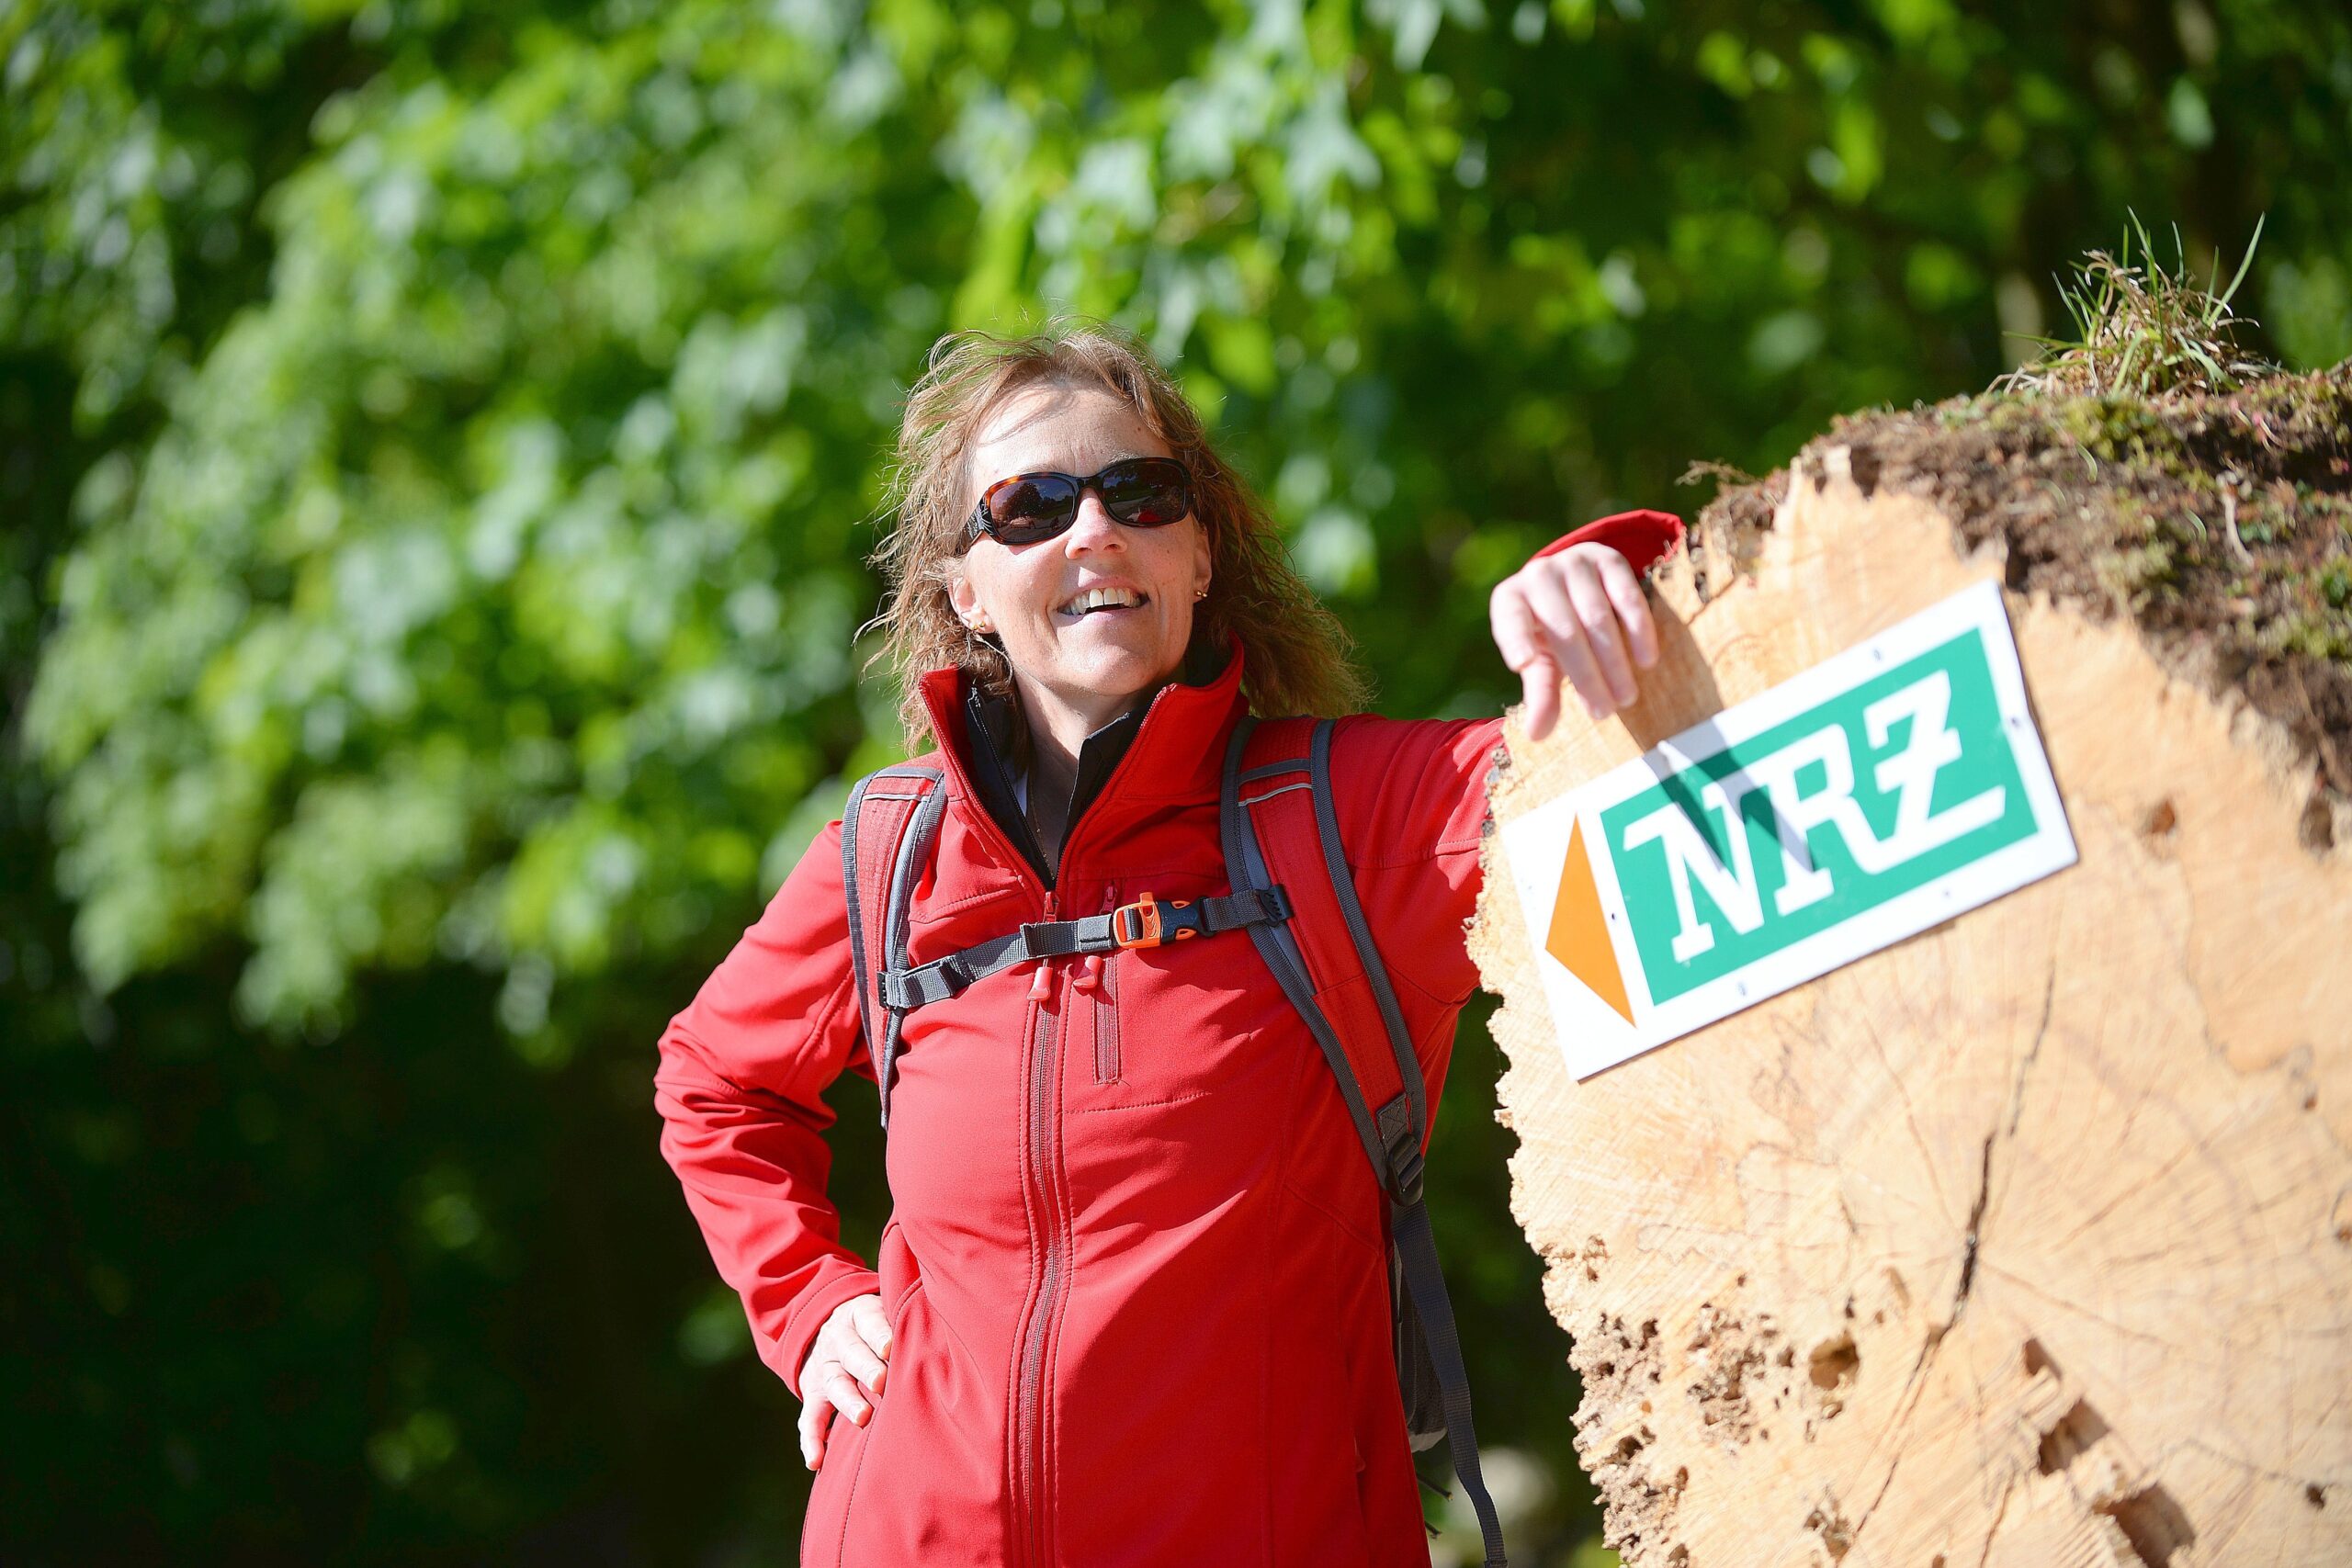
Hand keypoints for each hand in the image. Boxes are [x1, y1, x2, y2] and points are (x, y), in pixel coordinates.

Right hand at [797, 1292, 893, 1470]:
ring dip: (848, 1401)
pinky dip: (811, 1440)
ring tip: (862, 1417)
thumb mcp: (885, 1309)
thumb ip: (907, 1319)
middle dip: (867, 1368)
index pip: (869, 1322)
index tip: (890, 1347)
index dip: (879, 1334)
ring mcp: (824, 1368)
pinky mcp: (814, 1395)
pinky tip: (816, 1460)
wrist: (830, 1329)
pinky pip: (809, 1418)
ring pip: (834, 1384)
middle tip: (881, 1382)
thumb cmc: (877, 1324)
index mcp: (859, 1316)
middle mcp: (838, 1340)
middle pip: (851, 1353)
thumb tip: (944, 1330)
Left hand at [1489, 542, 1660, 740]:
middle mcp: (1538, 575)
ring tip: (1626, 697)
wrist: (1575, 583)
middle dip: (1586, 675)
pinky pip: (1627, 596)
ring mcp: (1574, 563)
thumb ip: (1541, 693)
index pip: (1509, 620)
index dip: (1516, 639)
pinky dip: (1638, 630)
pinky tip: (1646, 660)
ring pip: (1597, 616)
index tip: (1522, 663)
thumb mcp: (1542, 661)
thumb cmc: (1551, 632)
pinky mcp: (1609, 558)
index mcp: (1510, 600)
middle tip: (1605, 711)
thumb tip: (1537, 736)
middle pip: (1564, 630)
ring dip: (1614, 661)